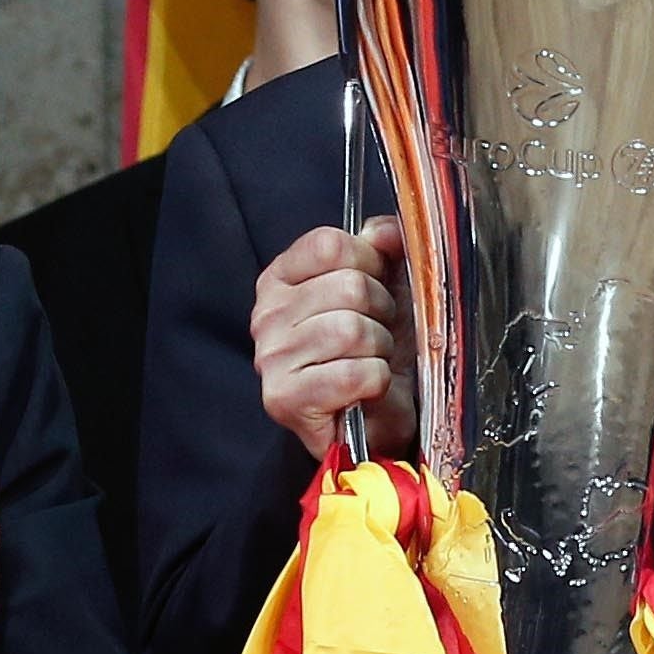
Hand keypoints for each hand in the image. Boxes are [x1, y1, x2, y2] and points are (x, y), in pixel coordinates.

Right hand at [254, 219, 410, 461]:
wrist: (375, 422)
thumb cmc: (375, 352)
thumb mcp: (386, 287)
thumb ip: (384, 248)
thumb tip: (388, 230)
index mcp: (281, 278)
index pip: (330, 244)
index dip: (369, 263)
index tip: (377, 288)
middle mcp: (265, 314)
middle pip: (349, 287)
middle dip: (382, 313)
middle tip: (376, 336)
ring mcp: (271, 358)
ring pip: (353, 330)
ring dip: (380, 350)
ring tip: (370, 362)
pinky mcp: (284, 399)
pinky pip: (353, 373)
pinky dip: (375, 382)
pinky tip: (364, 390)